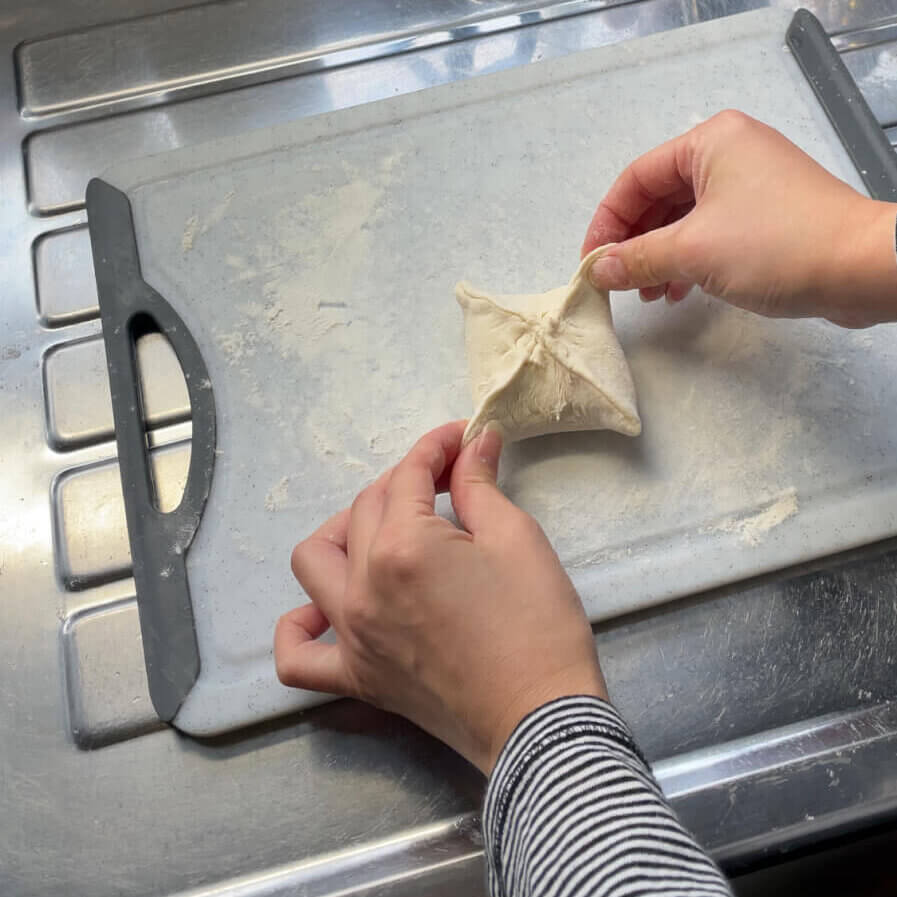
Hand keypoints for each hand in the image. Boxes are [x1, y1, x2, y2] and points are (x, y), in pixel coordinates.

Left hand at [275, 421, 606, 774]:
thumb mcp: (518, 540)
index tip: (463, 437)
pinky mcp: (356, 676)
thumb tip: (474, 442)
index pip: (409, 475)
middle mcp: (362, 585)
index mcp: (404, 546)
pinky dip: (299, 628)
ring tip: (383, 529)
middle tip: (448, 478)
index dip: (437, 447)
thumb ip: (480, 485)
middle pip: (367, 506)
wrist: (541, 719)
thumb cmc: (539, 625)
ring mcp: (352, 633)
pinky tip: (323, 610)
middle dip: (406, 479)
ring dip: (343, 530)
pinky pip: (298, 655)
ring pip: (314, 562)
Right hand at [583, 110, 895, 327]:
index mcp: (709, 143)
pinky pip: (709, 233)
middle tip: (617, 283)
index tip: (590, 263)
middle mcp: (728, 154)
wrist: (860, 267)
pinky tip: (678, 292)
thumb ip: (637, 259)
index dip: (606, 223)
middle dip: (634, 244)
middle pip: (658, 199)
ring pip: (683, 219)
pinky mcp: (766, 215)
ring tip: (648, 295)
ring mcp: (750, 184)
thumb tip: (596, 270)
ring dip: (658, 257)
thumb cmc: (774, 245)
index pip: (636, 179)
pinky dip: (688, 261)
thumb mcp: (692, 251)